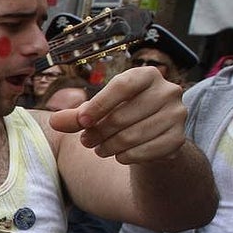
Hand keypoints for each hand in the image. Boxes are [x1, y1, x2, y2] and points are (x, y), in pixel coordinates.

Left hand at [47, 67, 185, 163]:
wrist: (154, 135)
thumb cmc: (120, 115)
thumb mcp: (97, 111)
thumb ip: (75, 115)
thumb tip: (54, 121)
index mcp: (147, 75)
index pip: (122, 86)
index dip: (98, 105)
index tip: (82, 122)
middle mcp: (168, 91)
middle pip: (123, 116)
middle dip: (98, 132)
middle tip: (86, 141)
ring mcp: (177, 114)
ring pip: (132, 136)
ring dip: (109, 147)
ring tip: (99, 149)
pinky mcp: (179, 138)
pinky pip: (146, 151)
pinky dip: (126, 156)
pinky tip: (119, 155)